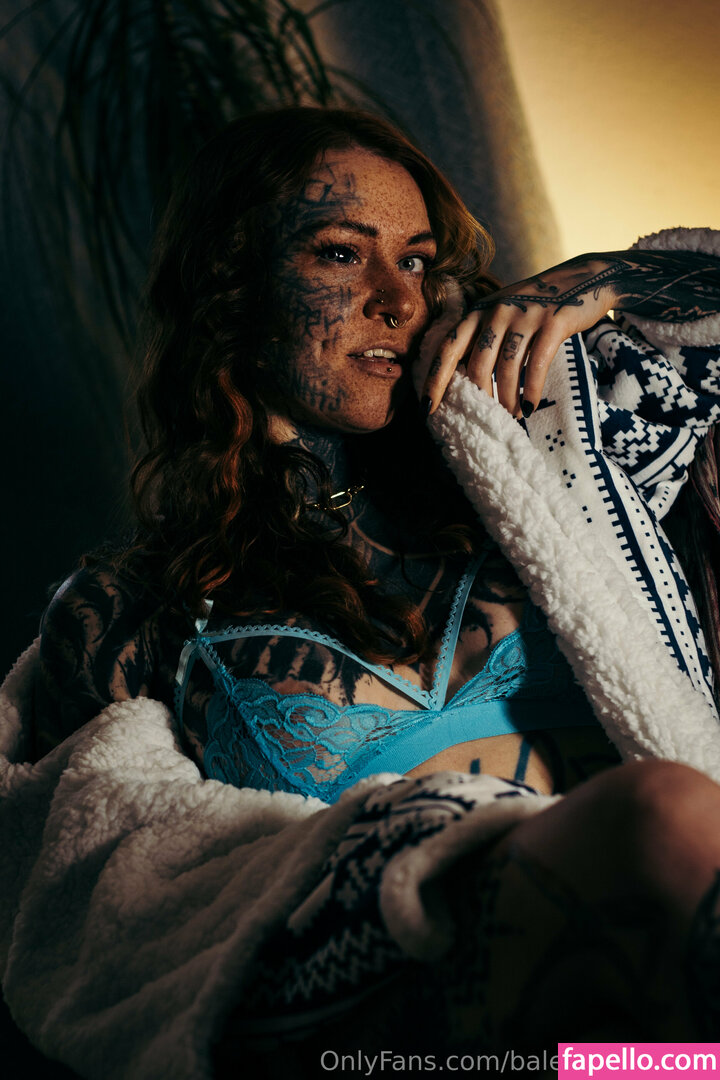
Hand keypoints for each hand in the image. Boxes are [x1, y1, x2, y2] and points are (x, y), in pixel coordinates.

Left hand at [420, 255, 620, 417]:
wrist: (585, 278)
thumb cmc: (537, 306)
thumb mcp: (503, 314)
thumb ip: (483, 339)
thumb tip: (466, 381)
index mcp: (480, 311)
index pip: (448, 348)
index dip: (435, 379)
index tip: (427, 408)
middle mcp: (497, 311)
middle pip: (478, 365)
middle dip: (480, 398)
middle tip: (487, 420)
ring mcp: (525, 315)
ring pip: (507, 368)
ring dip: (508, 399)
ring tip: (512, 417)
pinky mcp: (553, 321)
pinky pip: (536, 364)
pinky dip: (531, 390)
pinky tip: (530, 407)